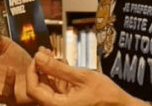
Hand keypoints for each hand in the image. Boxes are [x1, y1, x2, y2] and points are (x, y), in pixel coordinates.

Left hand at [26, 48, 147, 105]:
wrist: (120, 105)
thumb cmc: (104, 94)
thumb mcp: (81, 76)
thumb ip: (58, 68)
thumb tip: (38, 56)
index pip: (32, 89)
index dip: (32, 71)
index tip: (38, 56)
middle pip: (38, 87)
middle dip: (39, 68)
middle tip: (43, 51)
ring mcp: (62, 104)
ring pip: (47, 86)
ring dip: (46, 69)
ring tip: (49, 52)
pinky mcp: (67, 101)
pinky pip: (56, 87)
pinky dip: (55, 75)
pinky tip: (58, 61)